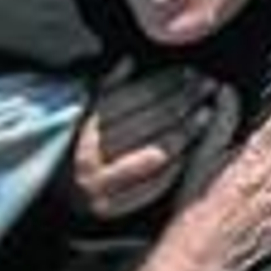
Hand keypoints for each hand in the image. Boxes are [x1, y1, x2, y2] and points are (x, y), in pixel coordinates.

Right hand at [65, 61, 216, 219]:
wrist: (61, 198)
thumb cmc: (83, 145)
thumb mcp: (87, 113)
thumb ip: (107, 88)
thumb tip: (128, 61)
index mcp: (85, 127)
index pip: (136, 97)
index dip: (167, 81)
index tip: (191, 71)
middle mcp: (89, 155)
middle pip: (151, 121)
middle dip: (184, 100)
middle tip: (208, 86)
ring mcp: (101, 184)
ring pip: (157, 151)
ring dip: (187, 131)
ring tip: (207, 112)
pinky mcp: (113, 208)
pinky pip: (156, 184)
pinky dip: (178, 164)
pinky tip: (195, 148)